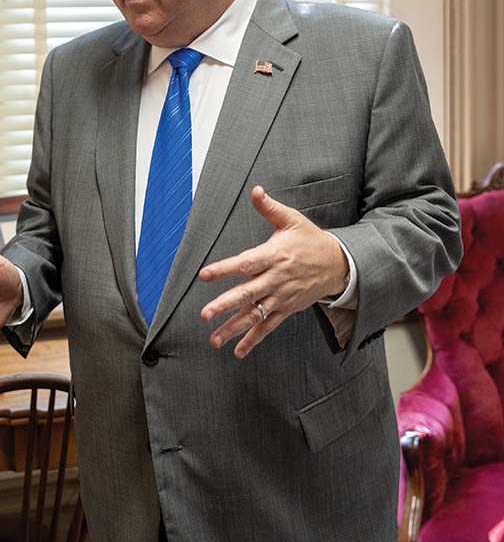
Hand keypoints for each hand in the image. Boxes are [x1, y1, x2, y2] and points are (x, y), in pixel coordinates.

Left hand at [199, 186, 348, 358]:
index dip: (224, 269)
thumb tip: (255, 190)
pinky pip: (268, 327)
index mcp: (274, 255)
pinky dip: (253, 340)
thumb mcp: (292, 220)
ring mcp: (282, 297)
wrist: (338, 264)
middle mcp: (276, 278)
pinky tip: (237, 350)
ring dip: (234, 328)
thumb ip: (270, 208)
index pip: (245, 262)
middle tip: (205, 314)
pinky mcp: (287, 309)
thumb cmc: (310, 239)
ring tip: (214, 339)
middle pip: (248, 293)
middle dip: (225, 304)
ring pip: (255, 315)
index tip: (205, 274)